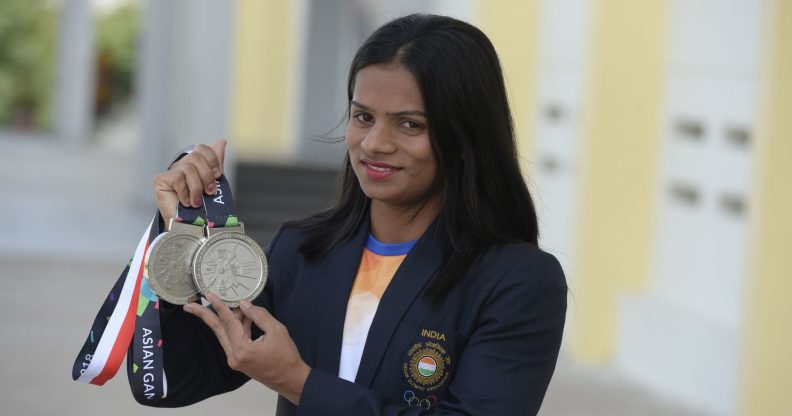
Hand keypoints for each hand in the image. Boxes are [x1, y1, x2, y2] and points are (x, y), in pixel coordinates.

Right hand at [153, 139, 226, 220]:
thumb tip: (221, 141)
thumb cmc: (203, 208)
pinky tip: (186, 202)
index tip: (217, 175)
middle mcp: (181, 165)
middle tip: (210, 192)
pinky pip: (177, 177)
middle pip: (196, 157)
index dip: (212, 160)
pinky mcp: (160, 180)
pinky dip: (185, 192)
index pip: (202, 149)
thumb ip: (216, 163)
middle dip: (207, 176)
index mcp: (195, 164)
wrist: (191, 227)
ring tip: (197, 202)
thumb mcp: (214, 183)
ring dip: (196, 187)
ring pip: (188, 167)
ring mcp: (170, 172)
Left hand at [183, 293, 310, 404]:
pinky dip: (235, 327)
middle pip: (217, 330)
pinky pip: (233, 340)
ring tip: (220, 303)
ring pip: (224, 335)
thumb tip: (244, 304)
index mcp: (242, 349)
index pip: (228, 322)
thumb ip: (259, 315)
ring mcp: (235, 360)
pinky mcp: (239, 361)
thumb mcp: (276, 330)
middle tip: (189, 305)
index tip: (209, 294)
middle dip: (204, 316)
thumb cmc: (286, 356)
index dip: (219, 306)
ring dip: (224, 319)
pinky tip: (241, 316)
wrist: (290, 378)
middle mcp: (233, 356)